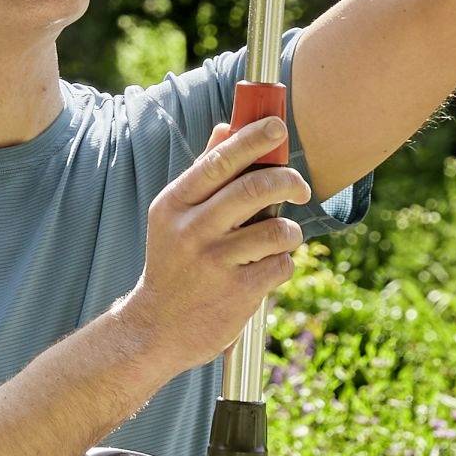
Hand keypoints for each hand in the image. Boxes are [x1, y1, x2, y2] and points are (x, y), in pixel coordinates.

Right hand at [115, 118, 311, 374]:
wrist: (155, 330)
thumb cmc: (174, 265)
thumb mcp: (174, 217)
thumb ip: (203, 173)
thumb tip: (228, 127)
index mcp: (174, 204)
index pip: (220, 161)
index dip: (254, 140)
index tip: (278, 125)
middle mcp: (191, 230)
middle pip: (256, 188)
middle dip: (289, 182)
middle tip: (300, 189)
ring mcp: (214, 263)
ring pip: (277, 229)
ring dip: (289, 232)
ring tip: (280, 240)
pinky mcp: (236, 292)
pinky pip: (281, 264)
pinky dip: (282, 264)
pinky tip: (265, 271)